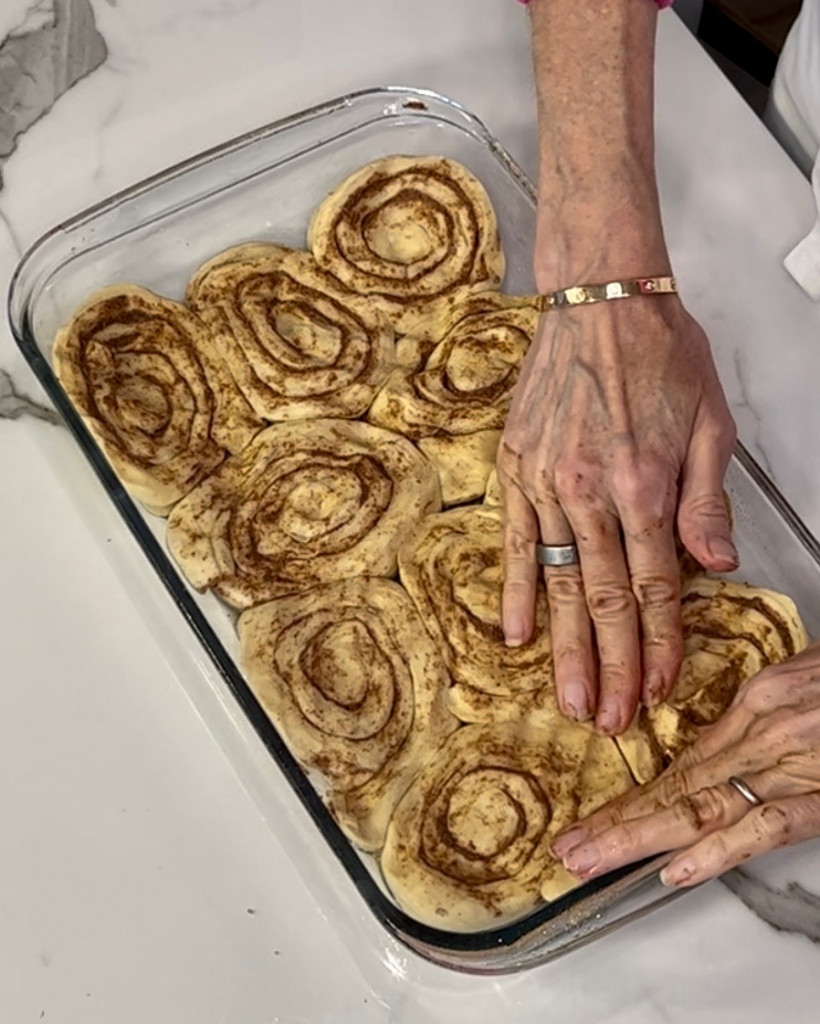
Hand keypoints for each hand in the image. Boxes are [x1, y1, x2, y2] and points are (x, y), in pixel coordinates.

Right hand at [498, 294, 736, 733]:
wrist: (599, 297)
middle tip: (611, 722)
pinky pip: (515, 543)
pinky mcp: (516, 469)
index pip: (655, 585)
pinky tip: (515, 634)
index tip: (662, 689)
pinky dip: (516, 591)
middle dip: (613, 667)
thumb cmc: (660, 351)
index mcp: (644, 484)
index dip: (661, 643)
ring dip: (564, 648)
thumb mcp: (710, 420)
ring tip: (569, 699)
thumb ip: (706, 499)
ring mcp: (546, 484)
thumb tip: (718, 564)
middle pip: (603, 599)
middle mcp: (590, 493)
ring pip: (558, 583)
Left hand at [552, 642, 819, 886]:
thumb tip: (733, 749)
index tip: (595, 817)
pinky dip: (718, 849)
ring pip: (699, 803)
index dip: (634, 795)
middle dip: (618, 823)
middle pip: (676, 785)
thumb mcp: (806, 684)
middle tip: (571, 848)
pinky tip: (677, 868)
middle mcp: (762, 728)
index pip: (681, 760)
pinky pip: (764, 824)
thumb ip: (767, 717)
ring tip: (591, 859)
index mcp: (759, 701)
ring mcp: (789, 759)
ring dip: (639, 836)